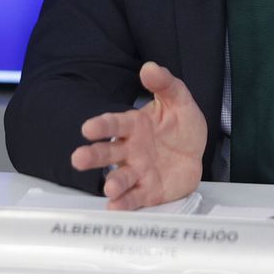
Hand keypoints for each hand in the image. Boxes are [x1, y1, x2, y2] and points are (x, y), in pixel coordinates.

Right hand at [70, 62, 206, 209]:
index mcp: (134, 125)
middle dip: (93, 156)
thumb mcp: (178, 99)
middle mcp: (130, 149)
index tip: (87, 128)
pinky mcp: (148, 191)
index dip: (101, 126)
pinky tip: (116, 206)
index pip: (114, 124)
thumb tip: (149, 67)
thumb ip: (164, 83)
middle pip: (108, 152)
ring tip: (108, 189)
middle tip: (78, 159)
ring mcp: (138, 171)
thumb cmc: (181, 124)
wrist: (195, 152)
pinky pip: (135, 197)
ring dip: (112, 183)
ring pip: (120, 177)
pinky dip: (125, 203)